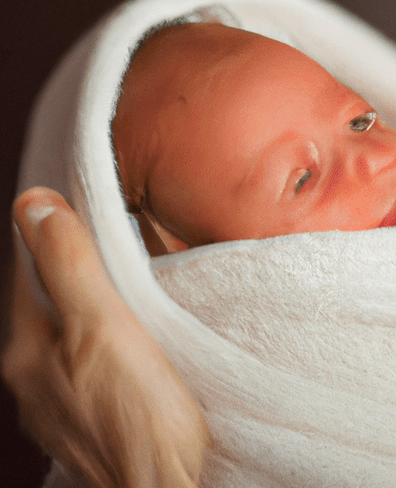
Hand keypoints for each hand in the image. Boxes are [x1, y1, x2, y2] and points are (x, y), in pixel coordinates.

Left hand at [3, 188, 208, 486]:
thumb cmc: (138, 415)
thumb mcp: (104, 323)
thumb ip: (69, 265)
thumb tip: (33, 204)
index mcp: (25, 350)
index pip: (29, 270)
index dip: (57, 232)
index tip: (88, 205)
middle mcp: (30, 379)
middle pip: (50, 302)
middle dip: (80, 268)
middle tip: (122, 236)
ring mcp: (58, 404)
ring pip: (70, 333)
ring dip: (97, 304)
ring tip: (136, 282)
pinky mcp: (89, 421)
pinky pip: (90, 363)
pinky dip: (110, 338)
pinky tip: (139, 338)